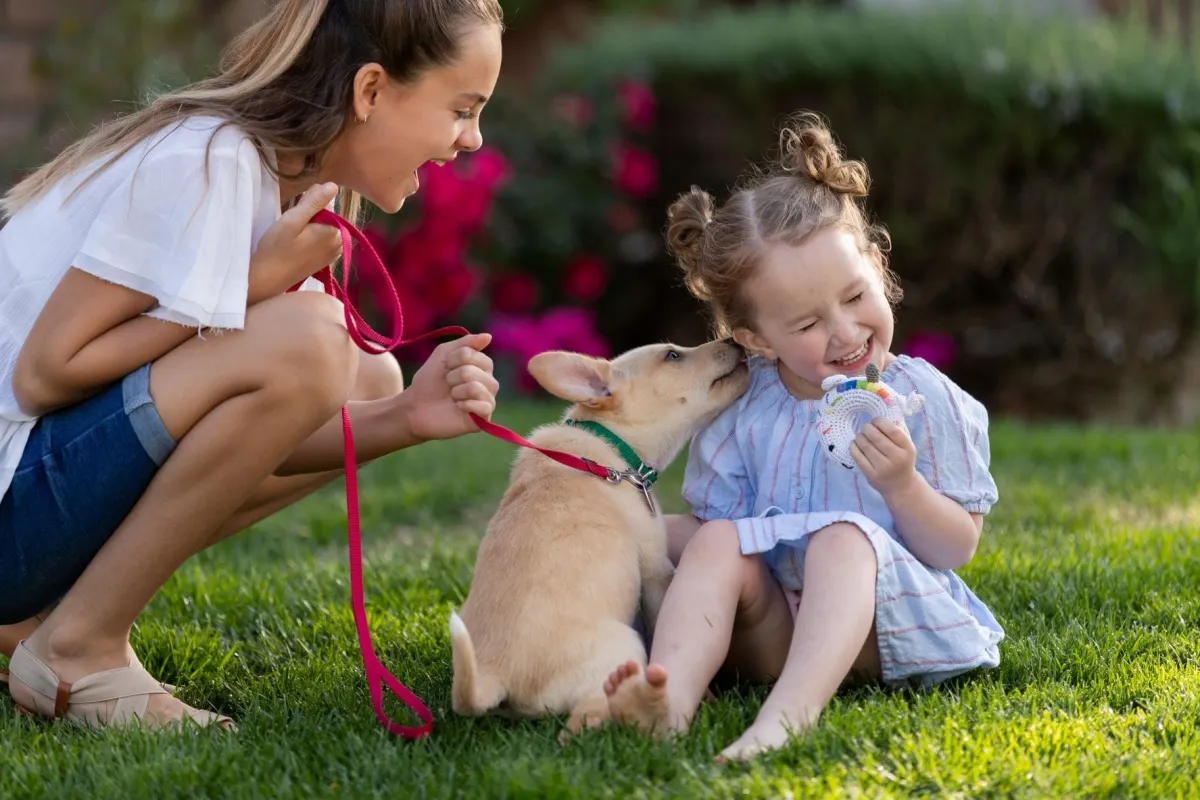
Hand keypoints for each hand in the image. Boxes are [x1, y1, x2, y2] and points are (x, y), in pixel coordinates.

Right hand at [248, 182, 342, 302]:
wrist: (268, 278)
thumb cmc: (277, 248)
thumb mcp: (293, 219)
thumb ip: (314, 202)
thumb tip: (333, 186)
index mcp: (335, 233)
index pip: (327, 206)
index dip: (308, 206)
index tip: (294, 216)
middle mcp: (340, 245)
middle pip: (327, 218)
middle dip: (310, 217)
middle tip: (291, 228)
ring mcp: (334, 255)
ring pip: (323, 229)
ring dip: (309, 228)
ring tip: (292, 236)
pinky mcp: (325, 261)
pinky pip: (321, 241)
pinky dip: (310, 238)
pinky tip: (296, 244)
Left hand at [399, 333, 499, 443]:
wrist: (416, 406)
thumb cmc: (430, 380)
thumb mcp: (444, 353)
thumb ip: (466, 343)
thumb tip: (489, 336)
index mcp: (483, 366)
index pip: (476, 355)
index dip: (455, 359)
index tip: (446, 366)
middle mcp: (490, 383)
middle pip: (473, 371)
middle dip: (453, 376)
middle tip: (448, 384)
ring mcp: (488, 400)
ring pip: (475, 387)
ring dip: (456, 391)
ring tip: (452, 396)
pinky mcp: (484, 418)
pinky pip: (482, 406)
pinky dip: (464, 405)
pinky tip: (458, 408)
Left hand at [850, 417, 917, 496]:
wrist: (901, 486)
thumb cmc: (903, 460)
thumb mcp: (907, 445)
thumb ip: (900, 429)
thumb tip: (887, 411)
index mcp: (907, 448)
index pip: (892, 431)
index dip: (881, 422)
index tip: (875, 420)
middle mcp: (896, 458)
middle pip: (876, 437)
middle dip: (867, 428)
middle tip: (866, 427)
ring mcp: (883, 468)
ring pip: (865, 445)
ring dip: (860, 436)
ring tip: (861, 435)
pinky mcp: (871, 475)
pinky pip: (858, 456)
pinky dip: (854, 447)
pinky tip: (855, 444)